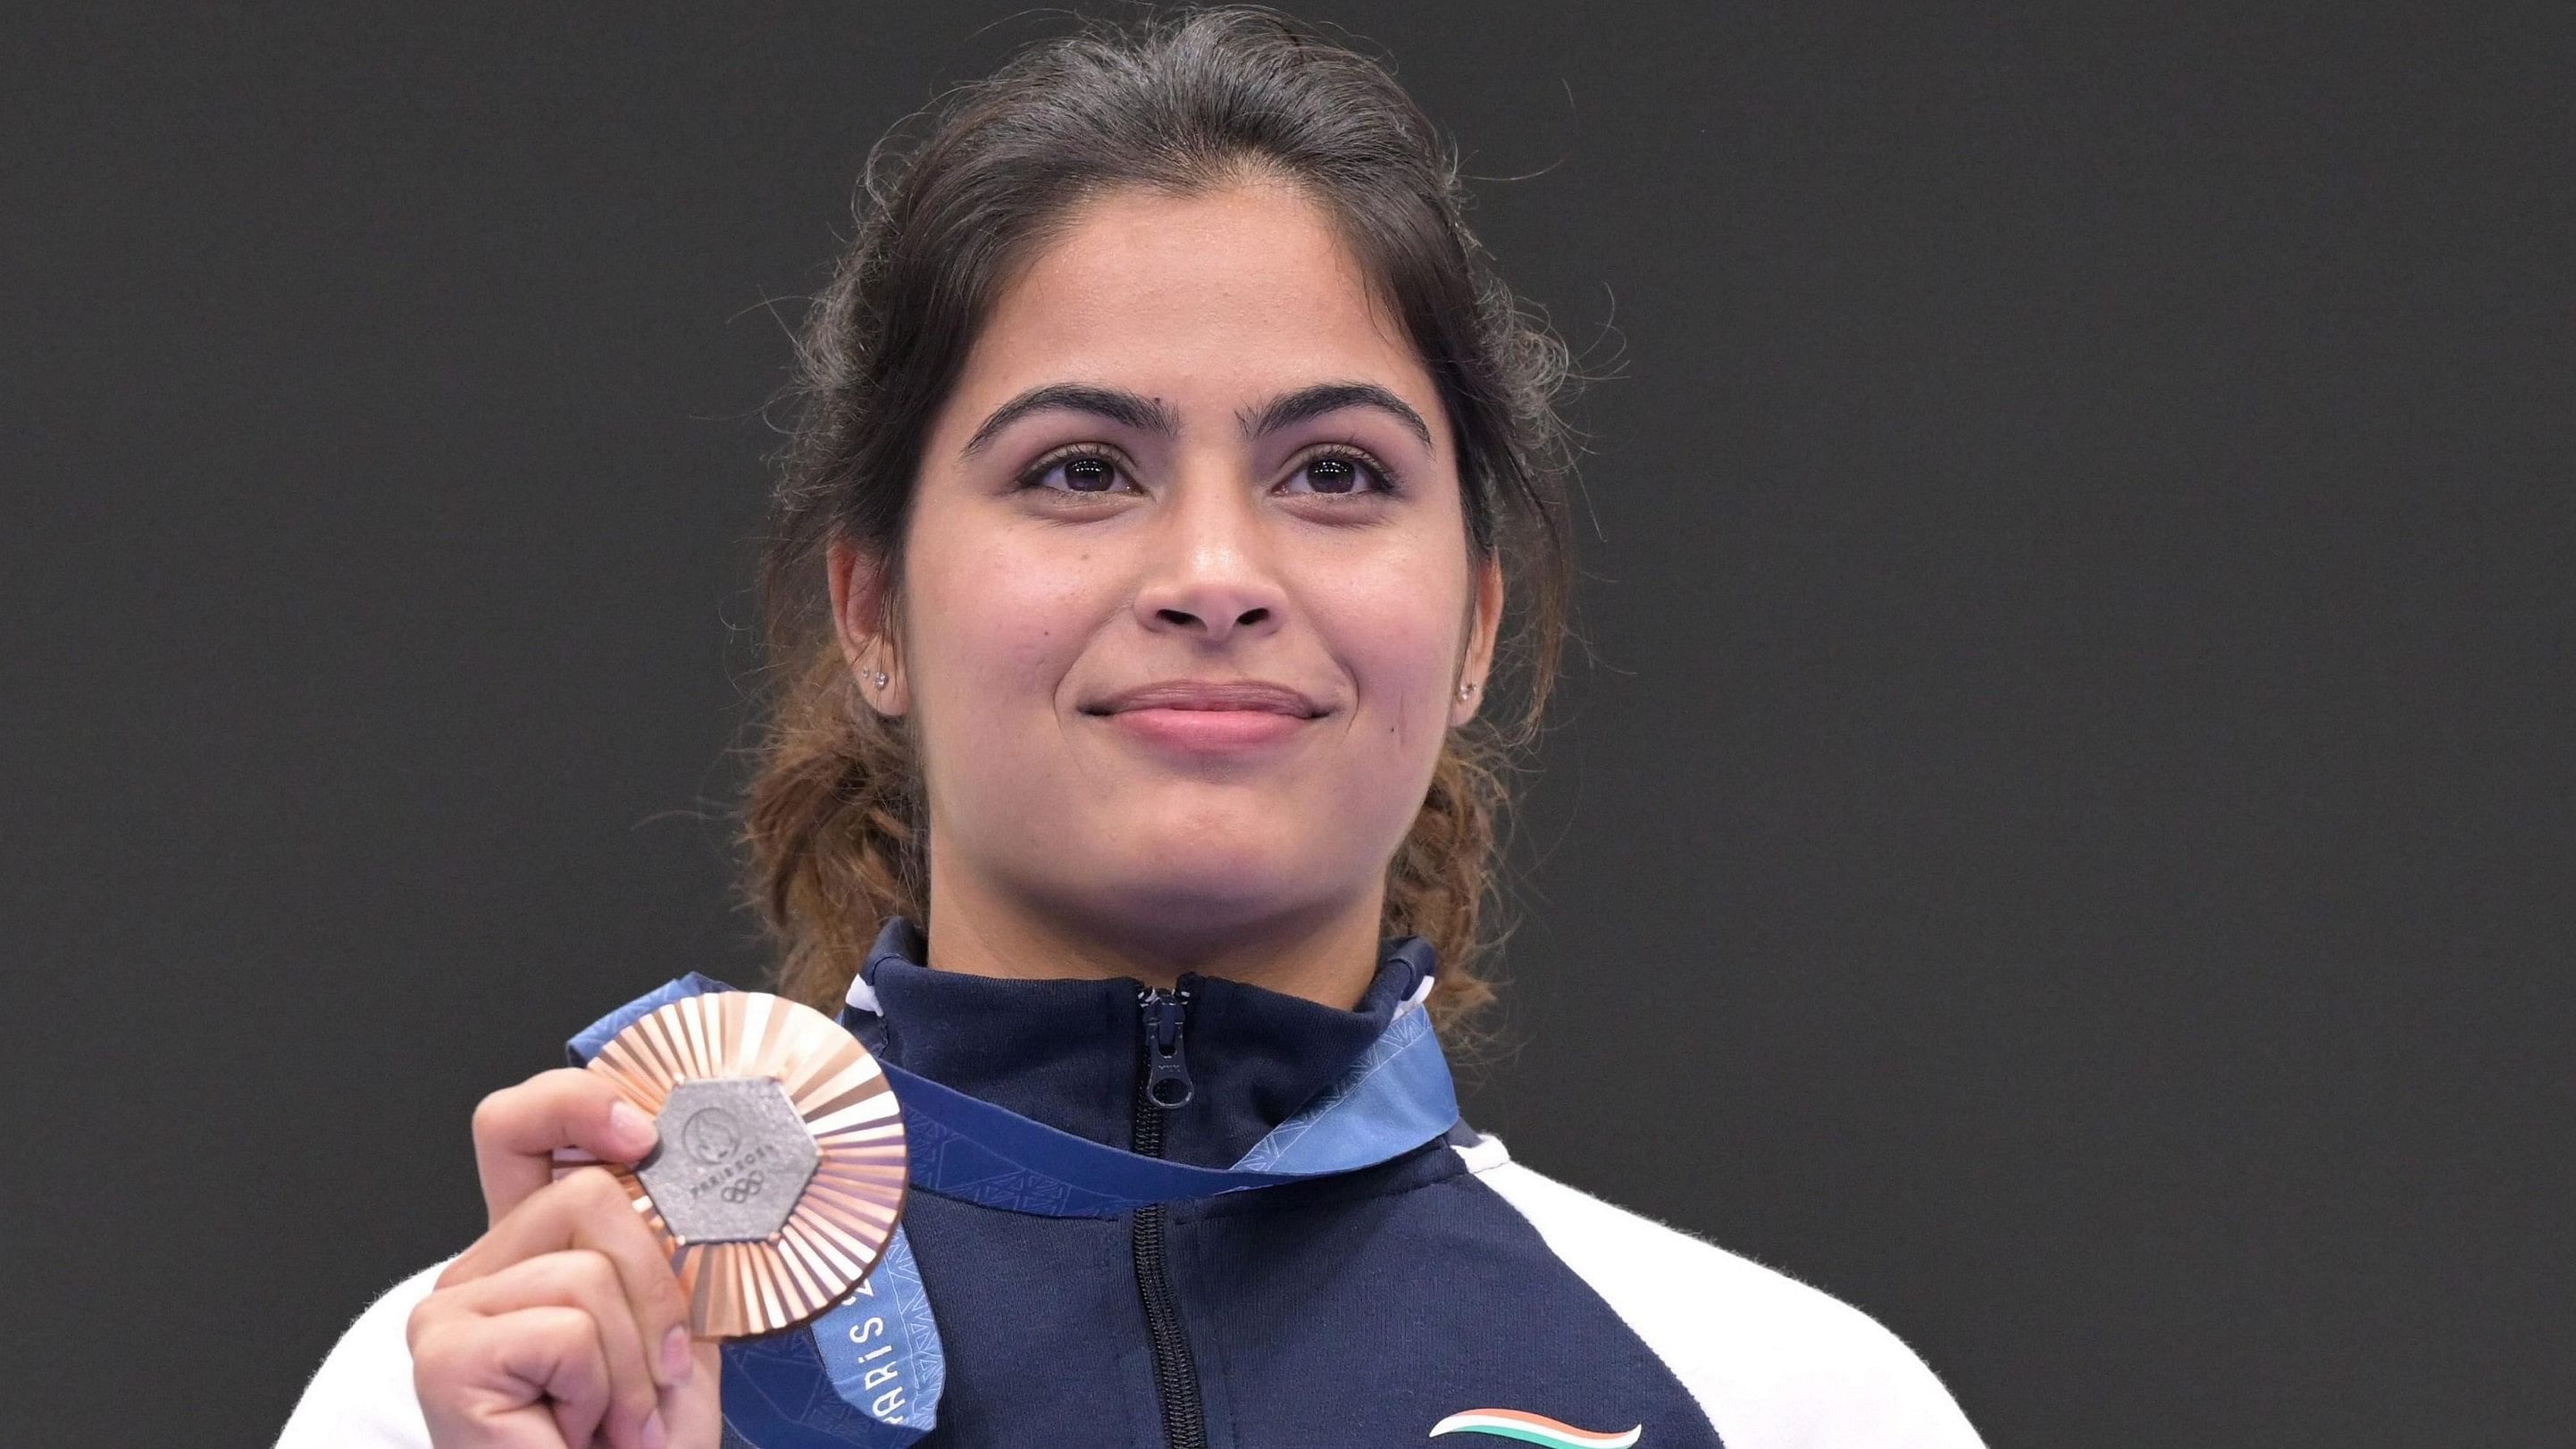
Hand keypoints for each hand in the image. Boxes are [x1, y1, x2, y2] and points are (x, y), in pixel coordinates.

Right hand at [407, 1068, 722, 1447]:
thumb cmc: (645, 1443)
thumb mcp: (670, 1322)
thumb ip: (663, 1245)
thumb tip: (690, 1166)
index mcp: (528, 1251)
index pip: (518, 1127)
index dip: (574, 1102)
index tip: (641, 1132)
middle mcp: (476, 1271)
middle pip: (586, 1195)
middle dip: (655, 1289)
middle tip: (650, 1375)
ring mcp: (449, 1313)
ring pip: (587, 1270)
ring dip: (634, 1359)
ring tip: (614, 1417)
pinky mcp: (445, 1357)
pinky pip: (568, 1327)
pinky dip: (604, 1387)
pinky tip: (578, 1430)